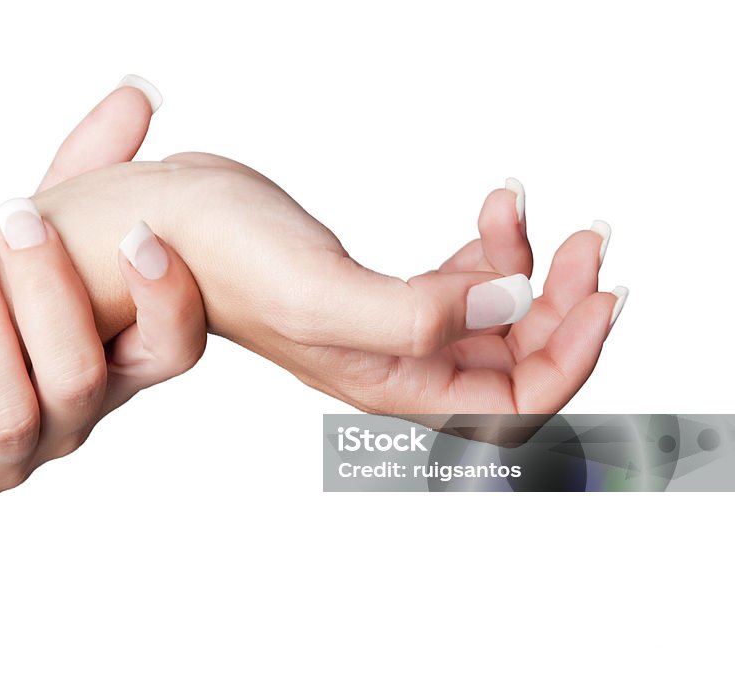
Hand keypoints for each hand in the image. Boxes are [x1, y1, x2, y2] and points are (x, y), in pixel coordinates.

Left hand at [0, 79, 206, 518]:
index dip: (166, 301)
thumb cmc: (1, 302)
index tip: (140, 234)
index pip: (172, 350)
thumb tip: (136, 100)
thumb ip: (87, 174)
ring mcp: (12, 460)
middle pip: (83, 376)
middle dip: (50, 296)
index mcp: (115, 363)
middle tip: (19, 217)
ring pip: (14, 417)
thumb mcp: (48, 238)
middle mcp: (75, 417)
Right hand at [139, 153, 624, 414]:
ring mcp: (391, 327)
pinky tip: (492, 212)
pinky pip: (464, 284)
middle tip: (583, 240)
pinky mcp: (383, 288)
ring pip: (496, 321)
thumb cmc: (214, 261)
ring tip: (519, 206)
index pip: (512, 406)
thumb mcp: (316, 293)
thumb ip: (416, 314)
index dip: (571, 359)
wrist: (164, 224)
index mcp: (387, 381)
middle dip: (566, 306)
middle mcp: (395, 364)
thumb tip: (510, 301)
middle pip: (517, 363)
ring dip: (533, 270)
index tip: (599, 294)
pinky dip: (492, 248)